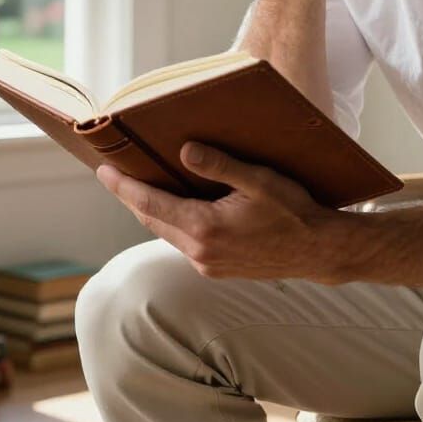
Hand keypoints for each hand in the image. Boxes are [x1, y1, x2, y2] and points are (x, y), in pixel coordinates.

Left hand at [95, 142, 348, 282]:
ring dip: (152, 210)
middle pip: (152, 220)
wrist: (319, 251)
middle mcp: (201, 252)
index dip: (124, 187)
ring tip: (140, 186)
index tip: (104, 171)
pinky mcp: (218, 270)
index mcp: (205, 228)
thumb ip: (220, 165)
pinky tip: (177, 207)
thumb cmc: (294, 211)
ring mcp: (208, 265)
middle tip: (114, 174)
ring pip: (167, 233)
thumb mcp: (260, 180)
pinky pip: (183, 243)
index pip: (150, 204)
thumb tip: (183, 151)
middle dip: (131, 196)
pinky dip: (172, 223)